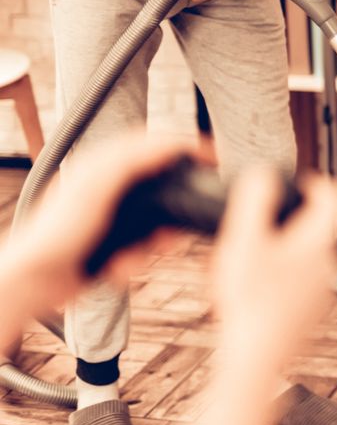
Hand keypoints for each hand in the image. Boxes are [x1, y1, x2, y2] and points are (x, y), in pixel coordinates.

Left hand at [2, 135, 192, 307]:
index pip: (155, 145)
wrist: (33, 280)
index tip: (214, 156)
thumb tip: (168, 144)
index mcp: (104, 164)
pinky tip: (119, 267)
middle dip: (173, 209)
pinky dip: (137, 259)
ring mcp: (114, 215)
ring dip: (154, 241)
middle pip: (163, 185)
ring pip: (157, 221)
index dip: (186, 147)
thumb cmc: (56, 232)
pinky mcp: (114, 242)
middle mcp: (110, 186)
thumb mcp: (96, 187)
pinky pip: (143, 247)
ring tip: (143, 253)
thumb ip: (132, 161)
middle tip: (182, 222)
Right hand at [211, 167, 336, 365]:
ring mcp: (324, 289)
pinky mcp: (312, 310)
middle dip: (286, 219)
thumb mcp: (245, 239)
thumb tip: (265, 174)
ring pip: (306, 253)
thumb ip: (256, 199)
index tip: (292, 182)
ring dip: (280, 248)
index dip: (312, 181)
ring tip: (247, 260)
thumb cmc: (250, 303)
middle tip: (255, 226)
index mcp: (321, 240)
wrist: (254, 360)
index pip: (331, 194)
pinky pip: (300, 279)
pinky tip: (252, 288)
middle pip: (315, 224)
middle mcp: (332, 263)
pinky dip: (280, 274)